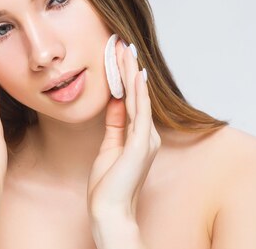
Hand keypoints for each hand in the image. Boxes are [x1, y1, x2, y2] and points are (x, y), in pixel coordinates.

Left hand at [87, 39, 160, 220]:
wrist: (109, 211)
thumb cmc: (108, 186)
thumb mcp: (109, 147)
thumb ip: (115, 125)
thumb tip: (116, 102)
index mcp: (139, 136)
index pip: (132, 99)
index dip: (125, 76)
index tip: (118, 55)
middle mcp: (147, 135)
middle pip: (137, 94)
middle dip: (128, 68)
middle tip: (122, 43)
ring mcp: (146, 139)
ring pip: (139, 98)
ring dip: (131, 73)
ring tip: (126, 50)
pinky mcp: (140, 145)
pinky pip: (140, 113)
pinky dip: (138, 92)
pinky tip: (135, 75)